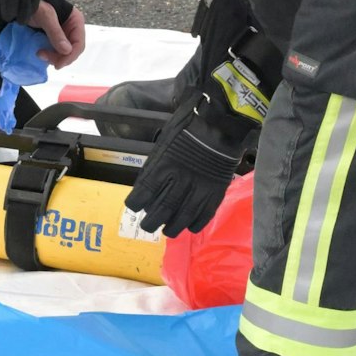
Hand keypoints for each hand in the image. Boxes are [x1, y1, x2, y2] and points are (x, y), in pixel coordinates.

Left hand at [28, 0, 85, 67]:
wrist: (24, 2)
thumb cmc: (37, 5)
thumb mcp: (46, 17)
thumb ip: (56, 33)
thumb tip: (67, 50)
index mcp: (76, 21)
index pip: (79, 44)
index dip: (70, 56)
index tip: (57, 64)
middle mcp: (73, 29)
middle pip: (72, 50)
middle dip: (60, 57)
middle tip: (43, 57)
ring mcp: (64, 34)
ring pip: (64, 53)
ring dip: (54, 57)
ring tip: (40, 54)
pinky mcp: (55, 38)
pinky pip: (57, 51)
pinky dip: (51, 55)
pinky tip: (42, 53)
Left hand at [124, 121, 238, 236]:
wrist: (220, 125)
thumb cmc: (188, 128)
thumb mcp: (164, 142)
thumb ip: (156, 165)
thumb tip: (147, 185)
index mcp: (163, 166)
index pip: (143, 193)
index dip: (136, 203)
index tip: (134, 206)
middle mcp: (179, 181)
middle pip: (161, 210)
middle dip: (151, 222)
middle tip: (148, 225)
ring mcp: (199, 189)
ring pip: (182, 218)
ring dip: (172, 228)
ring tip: (168, 230)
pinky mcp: (215, 193)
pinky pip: (203, 216)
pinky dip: (195, 224)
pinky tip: (190, 226)